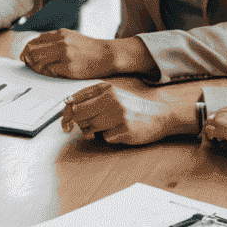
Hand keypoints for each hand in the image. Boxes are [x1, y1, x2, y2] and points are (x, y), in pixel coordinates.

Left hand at [20, 29, 151, 79]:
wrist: (108, 55)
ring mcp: (65, 54)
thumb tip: (32, 49)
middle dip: (28, 60)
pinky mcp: (69, 67)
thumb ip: (53, 41)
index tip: (26, 58)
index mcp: (59, 34)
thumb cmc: (89, 48)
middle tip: (31, 66)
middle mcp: (61, 42)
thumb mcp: (70, 37)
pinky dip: (49, 73)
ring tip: (44, 70)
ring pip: (38, 61)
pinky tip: (55, 73)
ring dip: (37, 68)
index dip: (26, 51)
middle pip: (32, 51)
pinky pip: (50, 71)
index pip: (33, 42)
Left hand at [59, 83, 199, 144]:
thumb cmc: (134, 105)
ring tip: (109, 126)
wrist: (161, 114)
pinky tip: (120, 131)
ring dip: (94, 131)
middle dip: (79, 123)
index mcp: (105, 88)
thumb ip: (92, 97)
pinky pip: (105, 138)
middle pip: (79, 115)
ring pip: (90, 128)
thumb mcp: (113, 93)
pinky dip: (109, 137)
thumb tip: (67, 106)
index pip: (75, 99)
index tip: (65, 120)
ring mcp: (118, 115)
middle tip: (86, 126)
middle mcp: (111, 99)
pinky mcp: (125, 130)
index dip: (66, 112)